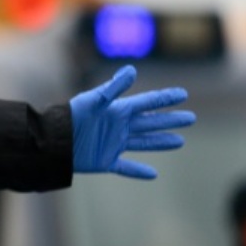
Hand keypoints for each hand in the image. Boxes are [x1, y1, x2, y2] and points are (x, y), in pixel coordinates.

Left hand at [70, 65, 195, 178]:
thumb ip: (113, 88)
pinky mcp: (105, 161)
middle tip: (190, 118)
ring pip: (143, 143)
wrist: (54, 141)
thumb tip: (131, 70)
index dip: (164, 98)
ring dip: (161, 142)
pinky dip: (138, 171)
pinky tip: (153, 174)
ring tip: (180, 141)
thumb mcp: (94, 100)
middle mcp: (118, 126)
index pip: (146, 103)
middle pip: (150, 122)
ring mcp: (113, 144)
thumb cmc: (73, 117)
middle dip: (170, 120)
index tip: (182, 94)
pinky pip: (125, 167)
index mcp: (117, 110)